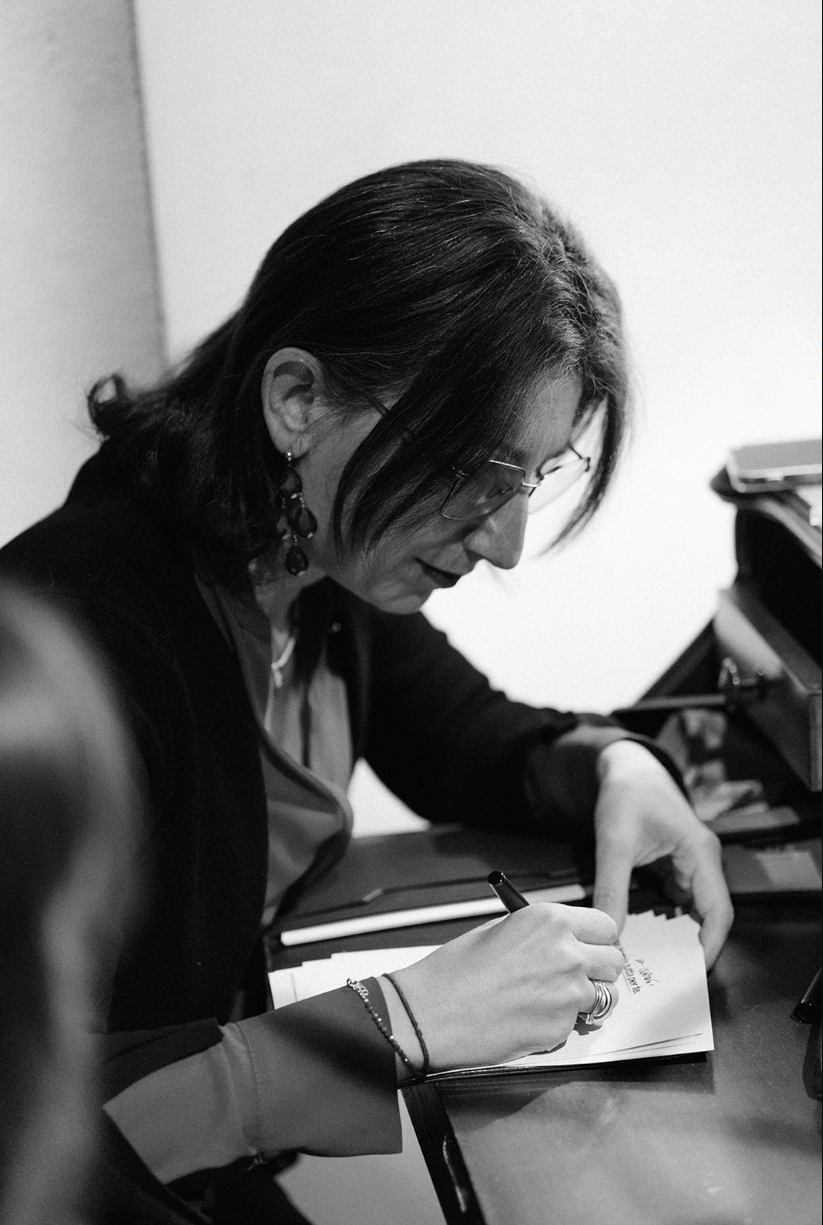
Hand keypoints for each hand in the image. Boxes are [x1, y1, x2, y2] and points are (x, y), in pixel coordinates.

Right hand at [384, 902, 622, 1073]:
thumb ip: (541, 934)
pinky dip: (563, 1024)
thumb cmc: (454, 972)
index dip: (599, 939)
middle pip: (614, 960)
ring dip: (589, 1000)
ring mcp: (568, 992)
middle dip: (600, 970)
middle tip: (579, 977)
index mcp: (549, 920)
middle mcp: (566, 951)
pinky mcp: (562, 1027)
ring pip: (605, 996)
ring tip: (556, 1001)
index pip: (605, 925)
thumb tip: (566, 942)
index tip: (593, 947)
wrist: (431, 1013)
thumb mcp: (501, 931)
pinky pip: (578, 1024)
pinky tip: (533, 1019)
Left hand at [592, 740, 733, 966]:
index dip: (711, 945)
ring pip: (689, 910)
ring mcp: (690, 864)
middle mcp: (702, 861)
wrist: (625, 767)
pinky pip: (674, 900)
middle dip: (690, 946)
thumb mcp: (614, 843)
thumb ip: (611, 890)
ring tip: (651, 961)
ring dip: (674, 934)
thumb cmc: (626, 794)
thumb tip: (610, 933)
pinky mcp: (675, 866)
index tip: (693, 973)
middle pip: (707, 915)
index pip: (719, 911)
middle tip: (665, 975)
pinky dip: (661, 918)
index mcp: (700, 852)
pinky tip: (642, 934)